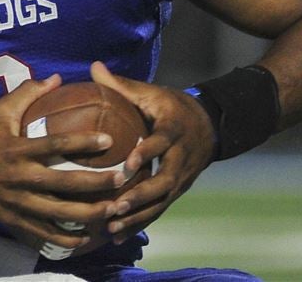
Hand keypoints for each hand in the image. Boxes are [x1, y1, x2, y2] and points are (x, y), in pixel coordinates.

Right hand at [0, 75, 125, 252]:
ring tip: (113, 210)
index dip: (83, 142)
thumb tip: (57, 78)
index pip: (55, 145)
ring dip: (88, 214)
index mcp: (17, 149)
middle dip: (96, 184)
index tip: (108, 140)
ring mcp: (17, 202)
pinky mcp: (14, 219)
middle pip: (64, 184)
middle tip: (122, 179)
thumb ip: (27, 93)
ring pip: (58, 213)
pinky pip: (43, 233)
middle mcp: (19, 177)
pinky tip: (86, 238)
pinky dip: (65, 239)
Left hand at [88, 61, 213, 243]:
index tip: (128, 161)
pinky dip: (139, 223)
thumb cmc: (170, 106)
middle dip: (140, 195)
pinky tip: (116, 235)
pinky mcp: (176, 191)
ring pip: (161, 201)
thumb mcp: (151, 92)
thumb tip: (93, 67)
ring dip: (138, 215)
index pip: (162, 142)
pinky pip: (158, 209)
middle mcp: (180, 158)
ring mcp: (180, 178)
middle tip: (115, 204)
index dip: (147, 152)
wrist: (209, 125)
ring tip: (112, 225)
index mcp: (173, 130)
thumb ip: (122, 84)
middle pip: (163, 181)